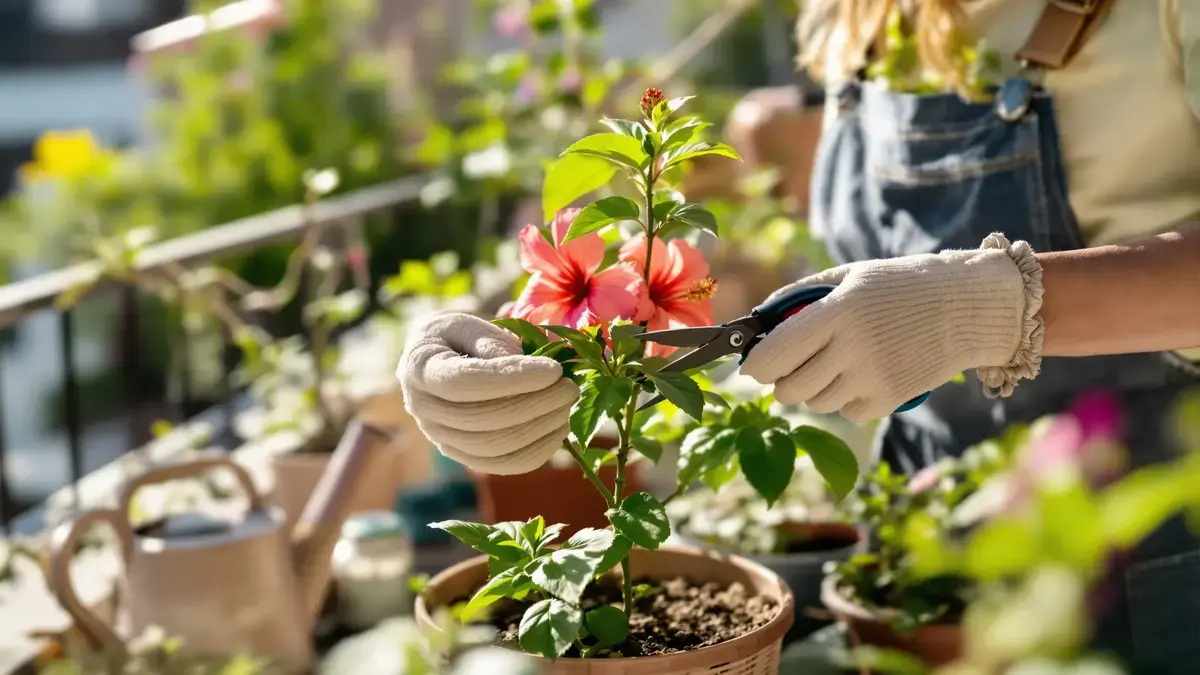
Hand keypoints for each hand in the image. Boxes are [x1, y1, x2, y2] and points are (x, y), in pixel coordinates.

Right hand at [397, 313, 577, 473]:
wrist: (436, 362)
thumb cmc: (455, 335)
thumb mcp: (469, 325)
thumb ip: (492, 342)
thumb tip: (525, 364)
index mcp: (419, 368)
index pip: (465, 382)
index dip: (513, 379)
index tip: (554, 369)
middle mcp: (422, 409)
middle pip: (483, 420)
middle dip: (536, 403)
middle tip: (570, 386)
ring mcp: (439, 438)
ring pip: (495, 447)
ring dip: (540, 428)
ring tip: (567, 404)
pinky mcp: (462, 456)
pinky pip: (501, 464)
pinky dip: (536, 451)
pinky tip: (559, 430)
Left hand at [740, 239, 1040, 420]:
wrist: (967, 307)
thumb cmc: (900, 286)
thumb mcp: (849, 276)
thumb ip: (798, 296)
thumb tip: (757, 320)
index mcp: (836, 313)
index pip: (774, 356)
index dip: (756, 364)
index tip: (755, 363)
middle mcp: (851, 350)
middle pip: (788, 390)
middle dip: (782, 381)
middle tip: (794, 365)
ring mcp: (872, 380)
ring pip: (815, 403)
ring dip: (815, 388)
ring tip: (838, 361)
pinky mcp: (889, 401)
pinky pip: (846, 412)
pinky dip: (846, 398)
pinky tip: (865, 372)